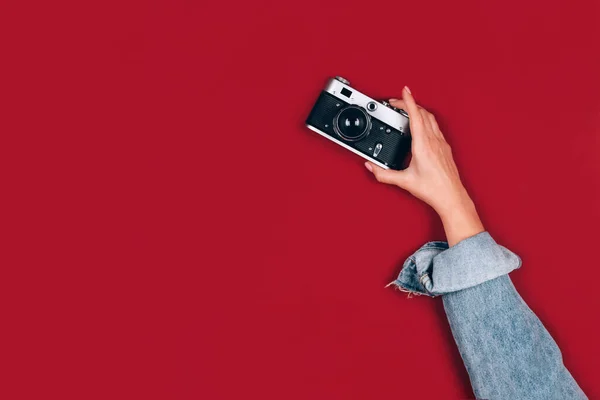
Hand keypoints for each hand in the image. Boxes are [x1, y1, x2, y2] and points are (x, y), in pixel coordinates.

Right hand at [365, 87, 483, 245]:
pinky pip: (436, 127)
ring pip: (431, 119)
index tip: (404, 91)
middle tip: (398, 102)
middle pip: (423, 113)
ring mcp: (441, 143)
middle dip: (410, 104)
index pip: (415, 115)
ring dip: (419, 111)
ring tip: (409, 111)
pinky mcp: (445, 148)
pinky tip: (422, 127)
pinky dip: (426, 121)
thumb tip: (371, 167)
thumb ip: (384, 174)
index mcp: (423, 144)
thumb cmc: (433, 189)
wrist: (451, 196)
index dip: (408, 101)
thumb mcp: (403, 181)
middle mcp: (434, 140)